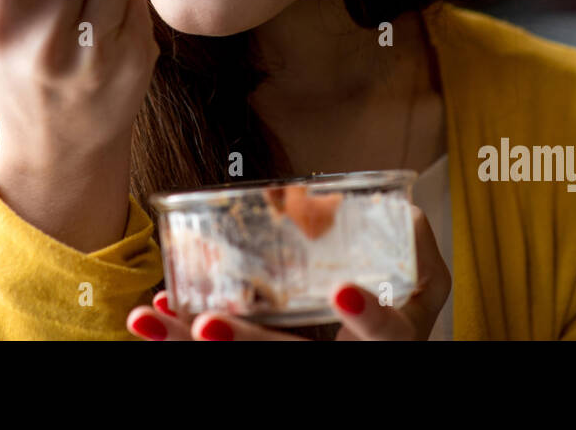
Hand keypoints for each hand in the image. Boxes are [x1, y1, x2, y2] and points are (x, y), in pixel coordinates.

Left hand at [126, 204, 450, 339]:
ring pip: (243, 364)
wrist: (377, 335)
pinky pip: (217, 350)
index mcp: (384, 342)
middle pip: (290, 360)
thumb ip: (417, 248)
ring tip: (151, 317)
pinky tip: (158, 309)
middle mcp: (337, 359)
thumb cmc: (399, 303)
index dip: (366, 317)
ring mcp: (299, 360)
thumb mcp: (425, 282)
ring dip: (187, 342)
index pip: (383, 337)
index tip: (343, 290)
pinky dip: (180, 332)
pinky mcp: (263, 355)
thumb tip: (406, 210)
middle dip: (246, 345)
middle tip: (207, 324)